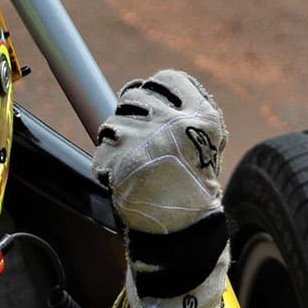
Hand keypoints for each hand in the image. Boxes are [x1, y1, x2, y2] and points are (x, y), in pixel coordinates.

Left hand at [91, 70, 225, 233]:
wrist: (183, 228)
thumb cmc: (192, 186)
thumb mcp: (205, 144)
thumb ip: (184, 114)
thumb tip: (147, 88)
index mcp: (200, 114)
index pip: (167, 80)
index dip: (154, 90)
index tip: (151, 102)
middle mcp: (173, 121)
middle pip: (134, 94)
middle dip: (131, 114)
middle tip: (137, 140)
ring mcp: (145, 137)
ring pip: (113, 123)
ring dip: (116, 142)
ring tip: (133, 165)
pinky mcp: (120, 156)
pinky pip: (102, 151)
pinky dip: (107, 166)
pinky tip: (124, 181)